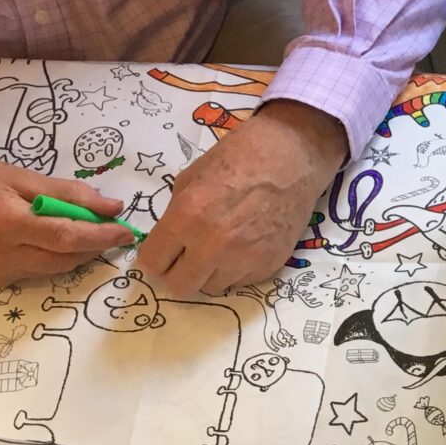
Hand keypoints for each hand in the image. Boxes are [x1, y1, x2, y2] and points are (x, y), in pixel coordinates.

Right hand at [0, 150, 134, 286]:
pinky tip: (56, 241)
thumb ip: (68, 193)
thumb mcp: (20, 175)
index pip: (66, 237)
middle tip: (113, 228)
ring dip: (78, 253)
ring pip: (55, 269)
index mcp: (5, 223)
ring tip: (88, 231)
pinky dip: (55, 258)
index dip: (101, 236)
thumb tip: (113, 207)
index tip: (127, 230)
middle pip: (65, 258)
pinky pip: (38, 272)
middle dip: (94, 246)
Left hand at [139, 100, 342, 296]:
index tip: (160, 254)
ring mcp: (245, 259)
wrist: (293, 158)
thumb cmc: (239, 157)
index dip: (153, 258)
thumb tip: (168, 243)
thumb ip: (175, 215)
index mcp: (188, 216)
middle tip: (184, 258)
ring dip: (209, 272)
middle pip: (180, 286)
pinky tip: (243, 244)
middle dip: (176, 273)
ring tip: (219, 247)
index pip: (152, 262)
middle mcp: (214, 245)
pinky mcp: (269, 264)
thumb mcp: (191, 178)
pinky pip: (240, 281)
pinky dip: (236, 268)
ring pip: (211, 287)